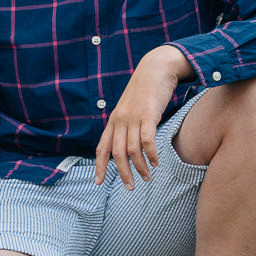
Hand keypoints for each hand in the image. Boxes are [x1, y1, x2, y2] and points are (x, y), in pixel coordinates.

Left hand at [95, 46, 190, 188]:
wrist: (157, 67)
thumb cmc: (146, 88)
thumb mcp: (131, 106)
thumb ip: (127, 122)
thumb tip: (129, 140)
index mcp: (114, 120)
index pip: (102, 148)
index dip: (99, 166)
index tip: (99, 182)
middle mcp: (120, 120)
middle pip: (117, 154)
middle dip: (123, 174)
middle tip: (131, 188)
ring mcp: (133, 118)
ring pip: (132, 151)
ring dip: (140, 167)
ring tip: (148, 177)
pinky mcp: (148, 115)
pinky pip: (147, 141)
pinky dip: (151, 154)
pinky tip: (157, 162)